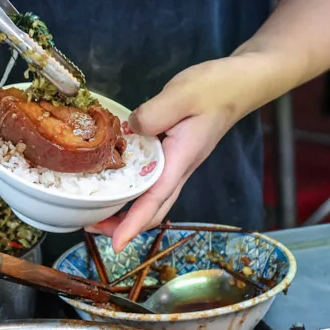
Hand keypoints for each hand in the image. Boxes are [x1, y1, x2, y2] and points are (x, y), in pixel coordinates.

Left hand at [88, 57, 248, 252]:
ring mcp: (178, 162)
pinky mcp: (174, 152)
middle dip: (124, 224)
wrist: (237, 84)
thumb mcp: (180, 95)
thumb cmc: (214, 89)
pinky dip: (132, 187)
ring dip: (127, 209)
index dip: (133, 225)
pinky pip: (151, 178)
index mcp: (180, 159)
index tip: (115, 245)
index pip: (155, 200)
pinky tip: (115, 178)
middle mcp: (179, 167)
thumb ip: (152, 113)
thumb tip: (130, 130)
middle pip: (153, 209)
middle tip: (91, 226)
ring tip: (97, 209)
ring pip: (152, 197)